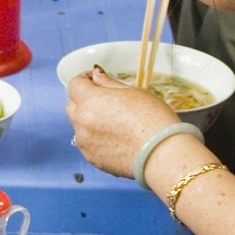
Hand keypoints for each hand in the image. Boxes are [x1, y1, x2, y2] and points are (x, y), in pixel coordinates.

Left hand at [66, 65, 176, 179]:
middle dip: (84, 99)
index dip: (85, 79)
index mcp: (90, 101)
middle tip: (105, 99)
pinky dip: (95, 138)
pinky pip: (87, 143)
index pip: (74, 84)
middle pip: (72, 105)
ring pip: (79, 125)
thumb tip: (96, 75)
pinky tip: (115, 138)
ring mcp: (85, 142)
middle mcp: (82, 122)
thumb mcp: (132, 92)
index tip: (96, 80)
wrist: (161, 153)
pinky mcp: (92, 158)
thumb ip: (108, 83)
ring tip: (114, 122)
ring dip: (89, 120)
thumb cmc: (152, 119)